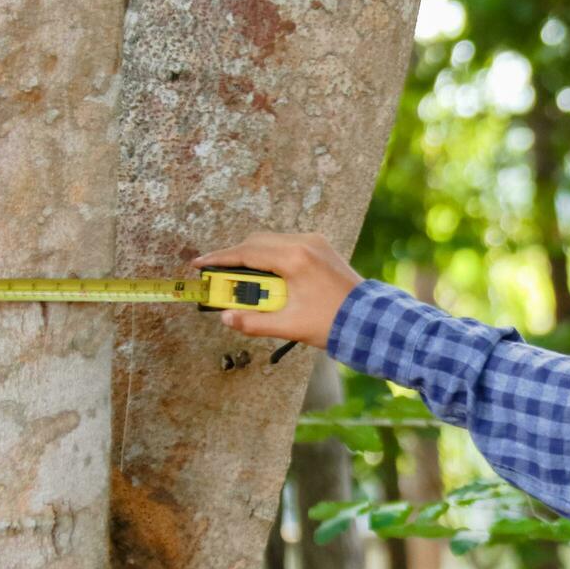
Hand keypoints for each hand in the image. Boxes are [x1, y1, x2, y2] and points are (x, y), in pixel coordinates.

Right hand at [192, 232, 362, 348]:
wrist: (370, 319)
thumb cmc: (333, 323)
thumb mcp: (289, 326)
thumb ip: (254, 323)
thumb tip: (226, 318)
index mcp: (295, 259)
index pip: (247, 253)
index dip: (219, 259)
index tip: (199, 263)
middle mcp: (304, 243)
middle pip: (256, 243)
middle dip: (234, 258)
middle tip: (217, 277)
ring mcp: (314, 242)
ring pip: (271, 241)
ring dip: (253, 257)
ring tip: (241, 281)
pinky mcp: (320, 247)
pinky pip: (286, 245)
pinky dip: (271, 256)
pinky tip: (266, 277)